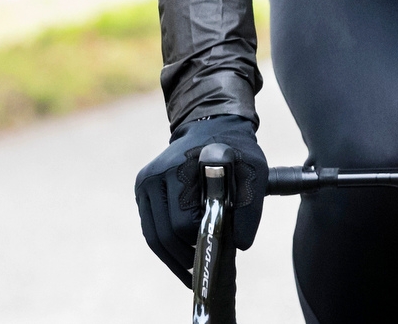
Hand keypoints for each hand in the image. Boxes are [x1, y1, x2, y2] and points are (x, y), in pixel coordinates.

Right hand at [134, 115, 268, 283]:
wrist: (214, 126)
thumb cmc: (236, 153)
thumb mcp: (254, 172)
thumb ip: (250, 207)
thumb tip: (241, 244)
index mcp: (180, 168)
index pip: (183, 223)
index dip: (199, 243)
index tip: (214, 259)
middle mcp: (156, 175)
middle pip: (165, 234)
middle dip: (184, 256)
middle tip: (204, 269)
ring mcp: (146, 182)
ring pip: (153, 236)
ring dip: (172, 258)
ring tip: (193, 271)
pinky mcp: (143, 189)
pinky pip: (150, 228)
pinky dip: (165, 247)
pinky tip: (181, 260)